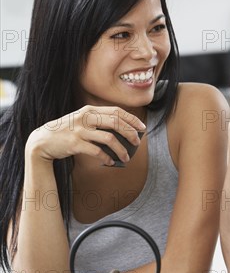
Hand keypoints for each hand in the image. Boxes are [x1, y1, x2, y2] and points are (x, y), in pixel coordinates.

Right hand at [25, 105, 145, 165]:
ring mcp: (80, 130)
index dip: (131, 119)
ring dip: (121, 150)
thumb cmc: (67, 131)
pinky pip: (96, 151)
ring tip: (126, 158)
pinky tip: (110, 162)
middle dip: (130, 133)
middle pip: (115, 123)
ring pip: (109, 139)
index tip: (142, 128)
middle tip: (137, 143)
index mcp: (90, 110)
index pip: (116, 111)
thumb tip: (122, 129)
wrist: (43, 140)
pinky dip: (106, 158)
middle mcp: (86, 117)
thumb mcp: (82, 120)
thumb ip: (98, 121)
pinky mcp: (75, 144)